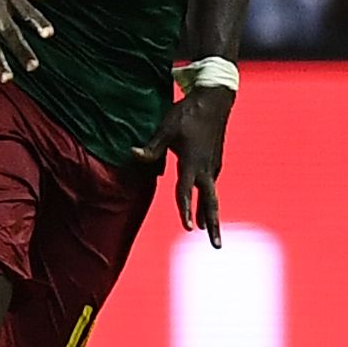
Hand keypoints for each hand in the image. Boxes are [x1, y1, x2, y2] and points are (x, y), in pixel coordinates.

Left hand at [160, 85, 233, 243]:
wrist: (216, 99)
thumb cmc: (188, 112)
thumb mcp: (166, 128)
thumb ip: (151, 147)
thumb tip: (131, 153)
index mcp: (192, 163)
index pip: (186, 192)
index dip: (184, 210)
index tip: (187, 228)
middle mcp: (206, 168)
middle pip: (210, 203)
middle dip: (212, 225)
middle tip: (216, 246)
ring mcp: (213, 166)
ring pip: (212, 196)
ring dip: (210, 215)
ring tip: (208, 233)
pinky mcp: (216, 161)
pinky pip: (211, 185)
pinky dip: (209, 200)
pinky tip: (206, 207)